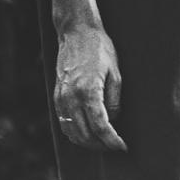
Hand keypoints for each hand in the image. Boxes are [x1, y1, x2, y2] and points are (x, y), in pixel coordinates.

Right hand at [53, 22, 126, 152]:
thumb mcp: (116, 74)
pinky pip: (64, 123)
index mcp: (88, 92)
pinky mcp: (56, 97)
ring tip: (104, 144)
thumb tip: (113, 122)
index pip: (100, 127)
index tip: (123, 147)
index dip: (112, 141)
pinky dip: (75, 134)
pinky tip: (88, 135)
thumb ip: (114, 102)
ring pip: (72, 132)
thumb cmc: (100, 50)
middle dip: (101, 145)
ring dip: (88, 143)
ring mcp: (61, 98)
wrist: (76, 32)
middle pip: (85, 134)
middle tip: (116, 147)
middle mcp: (70, 98)